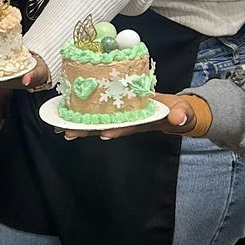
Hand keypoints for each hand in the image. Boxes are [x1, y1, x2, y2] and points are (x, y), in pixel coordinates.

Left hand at [58, 91, 198, 140]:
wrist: (175, 113)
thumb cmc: (178, 111)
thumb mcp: (183, 112)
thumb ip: (181, 114)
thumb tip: (178, 118)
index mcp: (144, 121)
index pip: (128, 126)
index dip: (117, 130)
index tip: (104, 133)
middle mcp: (129, 122)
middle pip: (107, 128)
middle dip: (89, 131)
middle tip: (69, 133)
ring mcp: (123, 118)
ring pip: (100, 123)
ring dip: (82, 126)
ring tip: (62, 128)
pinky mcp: (119, 111)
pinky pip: (101, 113)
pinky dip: (86, 114)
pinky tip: (70, 115)